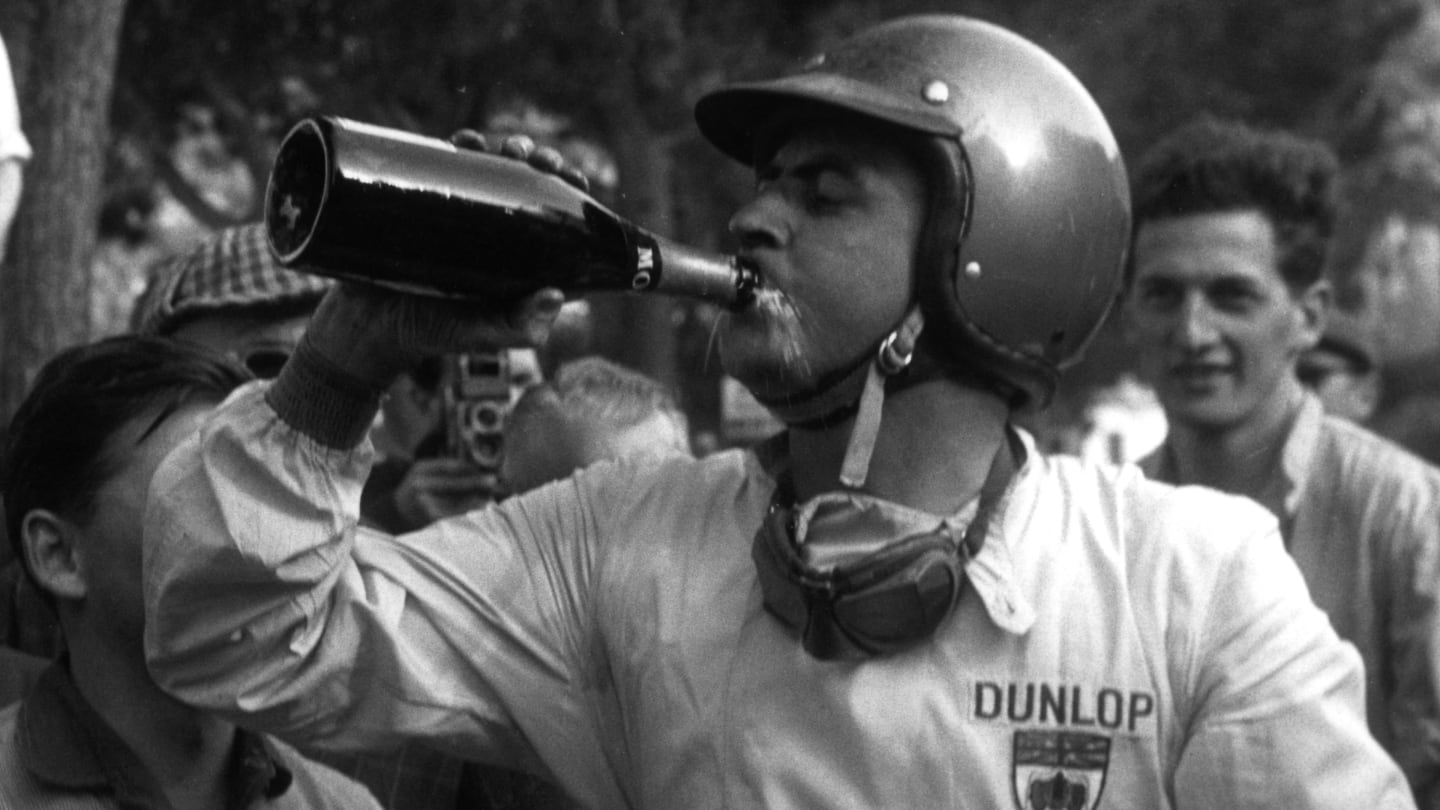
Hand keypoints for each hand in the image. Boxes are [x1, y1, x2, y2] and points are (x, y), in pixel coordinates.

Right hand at [297, 131, 590, 388]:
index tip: (572, 179)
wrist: (362, 324)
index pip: (558, 221)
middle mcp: (497, 235)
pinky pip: (450, 165)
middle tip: (539, 158)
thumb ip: (519, 328)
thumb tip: (554, 295)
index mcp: (521, 263)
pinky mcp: (428, 200)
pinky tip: (468, 141)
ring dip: (509, 149)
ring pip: (495, 170)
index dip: (571, 196)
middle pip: (531, 187)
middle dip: (541, 164)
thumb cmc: (430, 334)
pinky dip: (464, 147)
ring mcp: (463, 215)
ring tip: (509, 149)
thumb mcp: (481, 335)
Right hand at [390, 457, 496, 529]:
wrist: (395, 514)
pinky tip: (480, 511)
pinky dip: (469, 513)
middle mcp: (420, 485)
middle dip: (477, 483)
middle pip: (455, 483)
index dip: (471, 468)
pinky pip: (454, 516)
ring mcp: (424, 504)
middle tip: (494, 481)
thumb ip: (445, 470)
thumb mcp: (425, 473)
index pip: (451, 467)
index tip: (486, 469)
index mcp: (421, 469)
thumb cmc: (417, 490)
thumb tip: (478, 469)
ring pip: (457, 501)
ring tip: (490, 498)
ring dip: (477, 499)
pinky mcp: (429, 520)